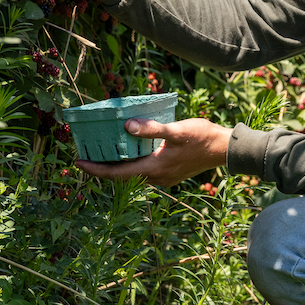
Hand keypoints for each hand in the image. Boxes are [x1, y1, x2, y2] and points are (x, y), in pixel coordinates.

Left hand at [76, 118, 231, 186]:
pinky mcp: (171, 174)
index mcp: (154, 169)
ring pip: (133, 175)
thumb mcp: (177, 130)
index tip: (78, 161)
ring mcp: (165, 178)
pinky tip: (132, 151)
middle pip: (122, 177)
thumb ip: (152, 129)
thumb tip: (126, 126)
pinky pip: (145, 172)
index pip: (117, 174)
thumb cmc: (203, 138)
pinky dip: (133, 164)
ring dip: (118, 166)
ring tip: (105, 152)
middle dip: (103, 168)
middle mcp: (157, 178)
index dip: (95, 169)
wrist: (226, 150)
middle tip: (88, 154)